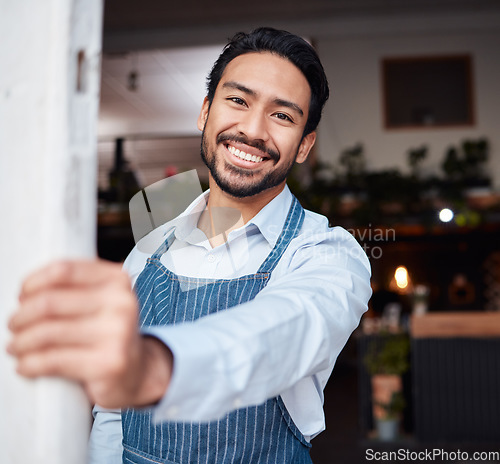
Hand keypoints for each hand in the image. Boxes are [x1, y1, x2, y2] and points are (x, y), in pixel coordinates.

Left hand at [7, 260, 172, 408]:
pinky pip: (52, 361)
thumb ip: (74, 286)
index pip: (63, 270)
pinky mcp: (108, 363)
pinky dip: (29, 364)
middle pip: (49, 302)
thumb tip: (26, 292)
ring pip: (46, 333)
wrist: (139, 370)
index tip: (22, 295)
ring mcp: (117, 333)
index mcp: (118, 280)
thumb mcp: (102, 299)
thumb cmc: (109, 331)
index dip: (33, 282)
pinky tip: (25, 365)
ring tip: (16, 346)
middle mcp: (121, 303)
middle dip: (21, 316)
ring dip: (20, 342)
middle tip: (14, 325)